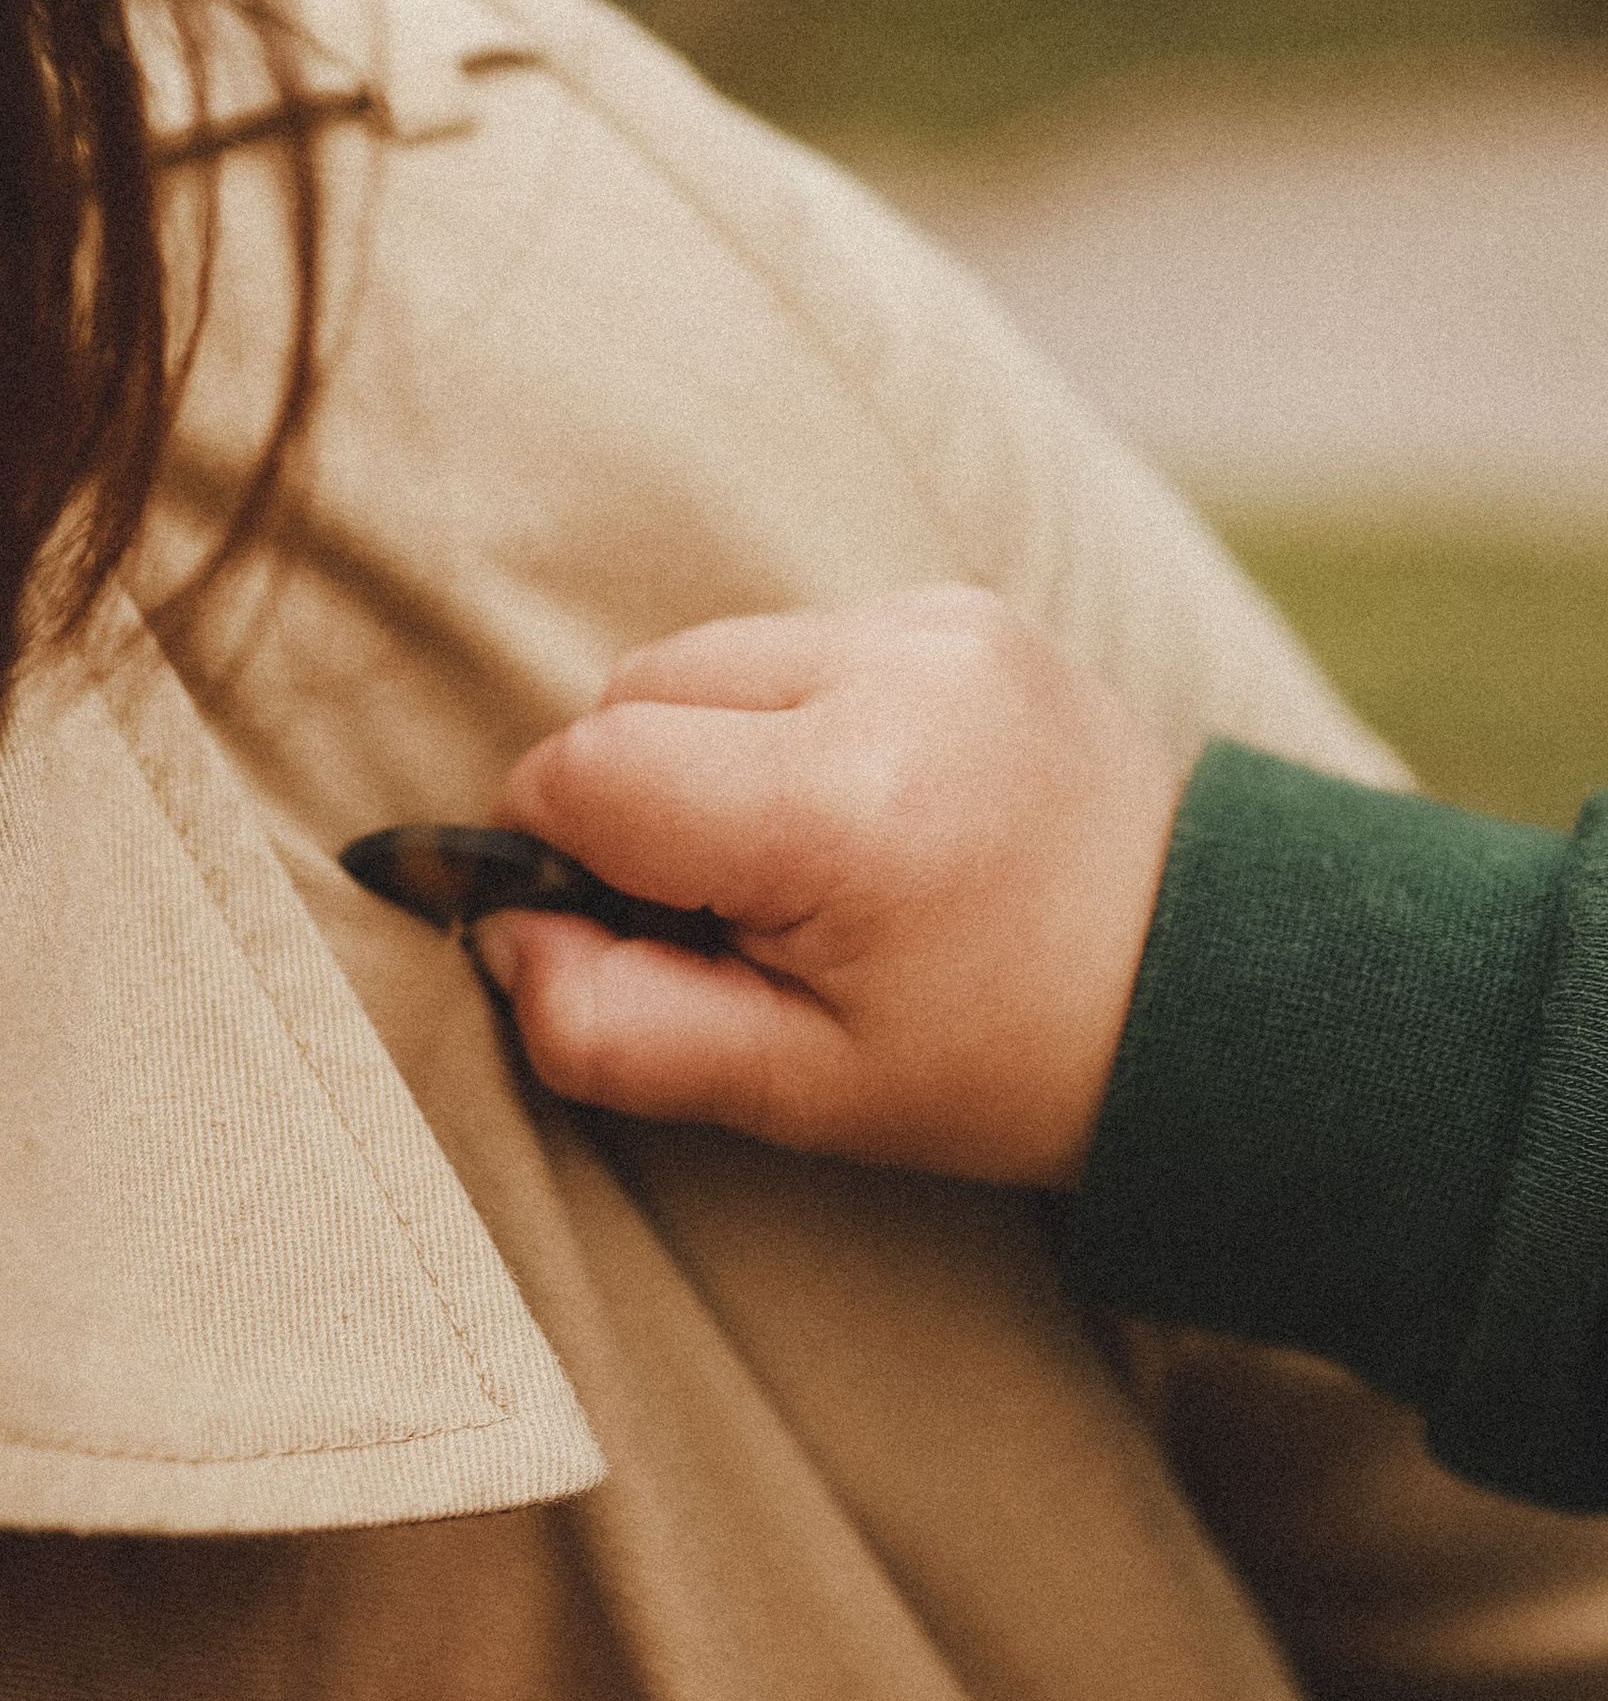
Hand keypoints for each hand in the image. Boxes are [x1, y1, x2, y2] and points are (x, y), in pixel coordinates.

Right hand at [479, 585, 1184, 1187]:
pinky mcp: (958, 606)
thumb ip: (607, 1024)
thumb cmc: (994, 1066)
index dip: (557, 858)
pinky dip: (777, 720)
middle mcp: (890, 674)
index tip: (625, 935)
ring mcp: (933, 622)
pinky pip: (787, 642)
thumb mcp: (789, 1094)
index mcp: (844, 805)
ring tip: (799, 864)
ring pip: (699, 658)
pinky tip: (857, 809)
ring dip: (700, 753)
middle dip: (633, 803)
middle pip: (630, 695)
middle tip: (729, 918)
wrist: (1203, 990)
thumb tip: (497, 927)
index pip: (585, 771)